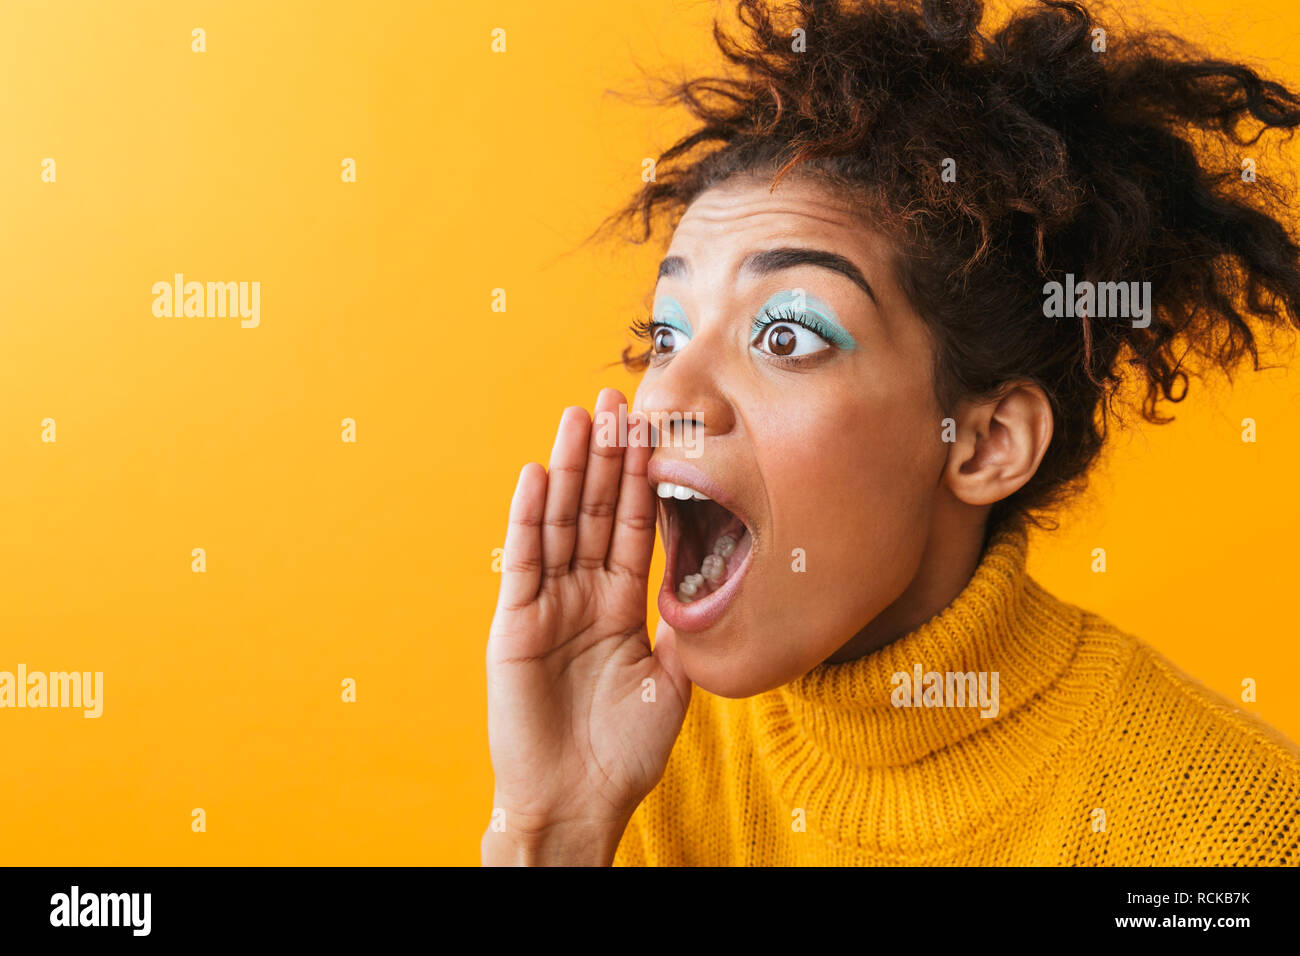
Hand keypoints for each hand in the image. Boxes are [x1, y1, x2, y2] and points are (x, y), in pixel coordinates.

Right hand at [483, 388, 690, 863]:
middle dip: (607, 456)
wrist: (577, 802)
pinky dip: (528, 517)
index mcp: (620, 605)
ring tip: (580, 415)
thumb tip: (709, 583)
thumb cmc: (623, 752)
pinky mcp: (514, 624)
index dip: (642, 478)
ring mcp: (547, 606)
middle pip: (595, 512)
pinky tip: (536, 474)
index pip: (634, 527)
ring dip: (569, 469)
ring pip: (560, 523)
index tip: (652, 429)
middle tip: (616, 398)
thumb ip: (681, 629)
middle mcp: (582, 595)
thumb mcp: (670, 682)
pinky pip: (524, 562)